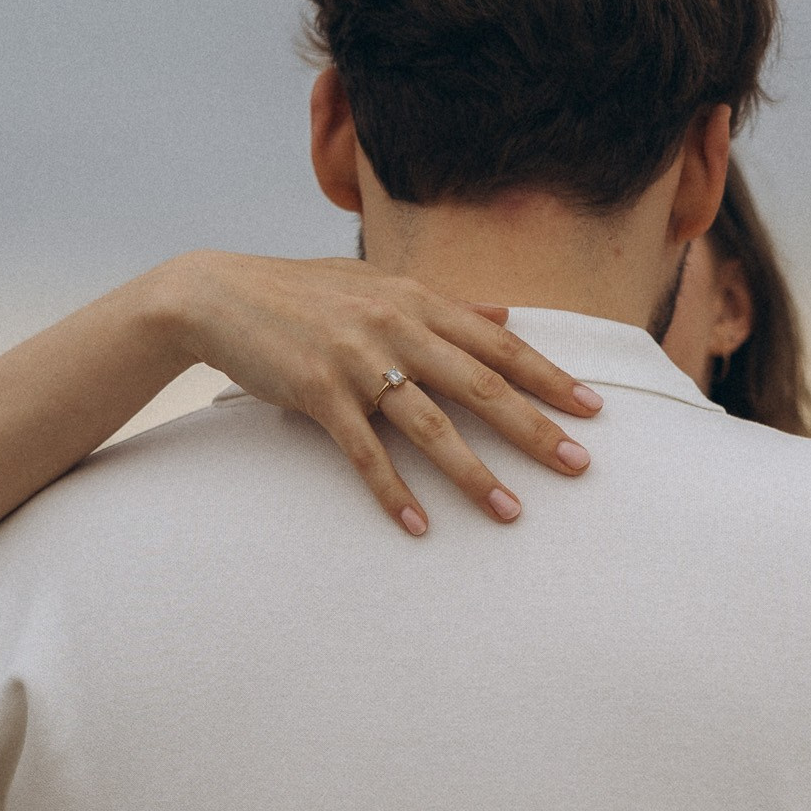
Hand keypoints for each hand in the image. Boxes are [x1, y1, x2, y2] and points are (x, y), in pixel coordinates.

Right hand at [166, 252, 602, 533]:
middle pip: (482, 387)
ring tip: (510, 512)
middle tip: (579, 465)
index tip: (593, 409)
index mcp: (417, 300)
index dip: (550, 377)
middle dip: (535, 429)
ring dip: (474, 474)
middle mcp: (396, 327)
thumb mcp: (376, 284)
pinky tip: (419, 526)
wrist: (218, 294)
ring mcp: (357, 361)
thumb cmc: (302, 291)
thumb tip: (506, 315)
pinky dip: (393, 492)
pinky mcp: (318, 394)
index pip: (500, 345)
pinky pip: (366, 453)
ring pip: (431, 426)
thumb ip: (445, 303)